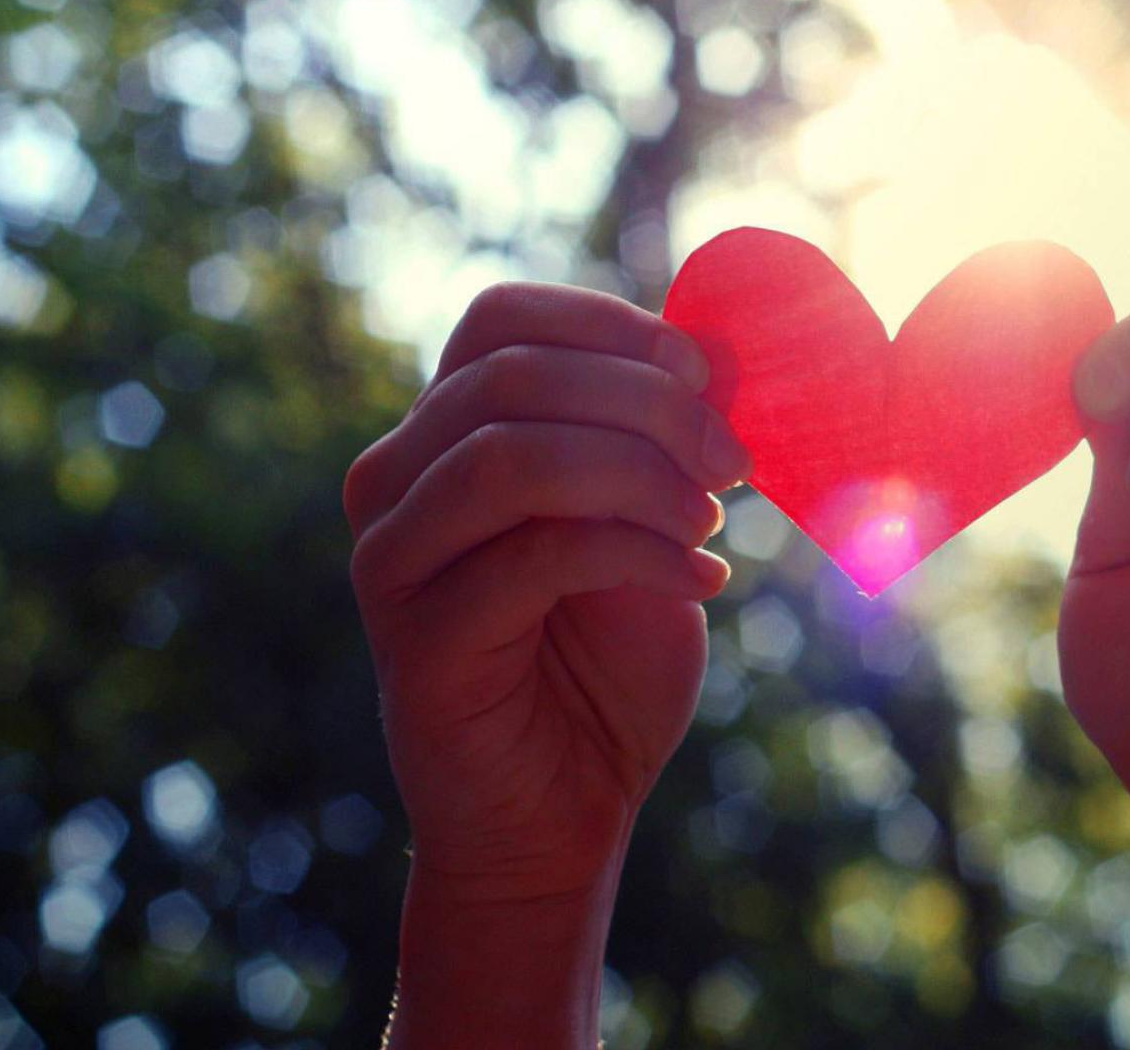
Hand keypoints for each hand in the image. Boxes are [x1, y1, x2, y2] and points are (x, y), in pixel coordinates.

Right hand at [344, 282, 748, 1045]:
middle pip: (512, 377)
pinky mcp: (419, 641)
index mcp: (446, 434)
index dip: (611, 326)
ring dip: (640, 475)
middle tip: (736, 462)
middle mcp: (396, 482)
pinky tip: (704, 585)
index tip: (708, 374)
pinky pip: (532, 558)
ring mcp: (393, 561)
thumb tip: (719, 353)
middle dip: (649, 404)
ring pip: (511, 457)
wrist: (568, 809)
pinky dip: (639, 555)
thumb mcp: (649, 524)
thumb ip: (659, 442)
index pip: (501, 319)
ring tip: (712, 526)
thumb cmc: (609, 660)